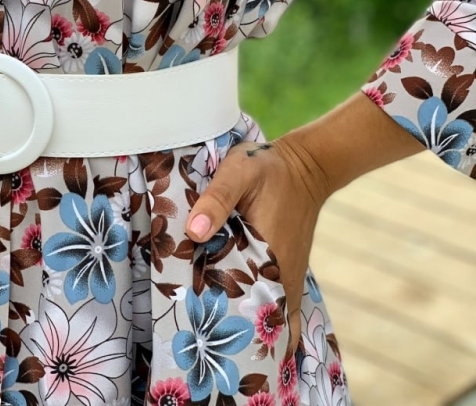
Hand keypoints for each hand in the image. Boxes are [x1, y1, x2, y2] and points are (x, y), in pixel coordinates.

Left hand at [184, 134, 331, 354]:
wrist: (305, 167)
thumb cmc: (268, 167)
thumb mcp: (239, 171)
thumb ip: (218, 198)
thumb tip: (195, 231)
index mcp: (268, 257)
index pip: (240, 302)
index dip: (215, 317)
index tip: (191, 321)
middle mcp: (283, 277)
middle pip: (251, 317)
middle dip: (226, 327)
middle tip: (194, 330)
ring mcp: (289, 279)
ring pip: (265, 316)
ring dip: (242, 324)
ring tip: (211, 329)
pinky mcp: (289, 275)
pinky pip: (276, 308)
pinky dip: (261, 318)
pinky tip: (241, 324)